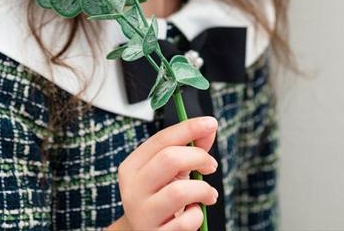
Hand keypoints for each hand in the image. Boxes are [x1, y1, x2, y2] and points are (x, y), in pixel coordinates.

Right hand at [115, 116, 219, 230]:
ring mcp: (143, 214)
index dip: (189, 128)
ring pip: (179, 191)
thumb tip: (209, 128)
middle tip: (212, 166)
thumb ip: (188, 148)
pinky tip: (195, 213)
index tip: (211, 123)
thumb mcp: (172, 172)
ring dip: (203, 189)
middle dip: (198, 157)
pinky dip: (198, 215)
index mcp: (132, 167)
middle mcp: (133, 189)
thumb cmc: (160, 197)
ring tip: (208, 194)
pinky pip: (186, 221)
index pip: (161, 139)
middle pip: (169, 159)